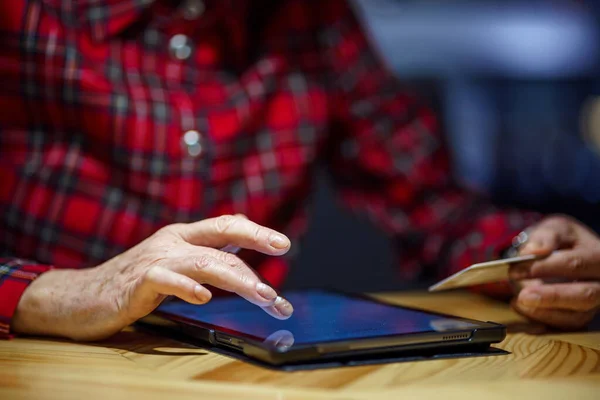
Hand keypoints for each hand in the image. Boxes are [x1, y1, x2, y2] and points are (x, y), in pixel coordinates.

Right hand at [12, 215, 293, 340]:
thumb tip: (239, 238)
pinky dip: (186, 287)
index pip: (225, 226)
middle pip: (220, 241)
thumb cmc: (132, 282)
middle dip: (254, 255)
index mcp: (182, 236)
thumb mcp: (173, 262)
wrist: (81, 298)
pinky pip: (166, 280)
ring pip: (203, 262)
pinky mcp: (137, 282)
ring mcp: (155, 259)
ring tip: (261, 295)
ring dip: (236, 278)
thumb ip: (204, 251)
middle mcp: (172, 242)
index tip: (283, 243)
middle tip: (278, 278)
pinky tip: (204, 297)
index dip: (255, 232)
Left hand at [509, 215, 599, 329]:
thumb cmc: (562, 240)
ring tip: (518, 303)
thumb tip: (534, 251)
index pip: (577, 264)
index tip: (517, 269)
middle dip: (552, 297)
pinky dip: (542, 324)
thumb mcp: (555, 229)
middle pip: (585, 296)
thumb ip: (545, 236)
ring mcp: (594, 305)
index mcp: (599, 258)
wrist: (568, 253)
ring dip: (544, 313)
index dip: (546, 268)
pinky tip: (522, 313)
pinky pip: (565, 328)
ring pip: (576, 317)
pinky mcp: (580, 318)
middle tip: (523, 296)